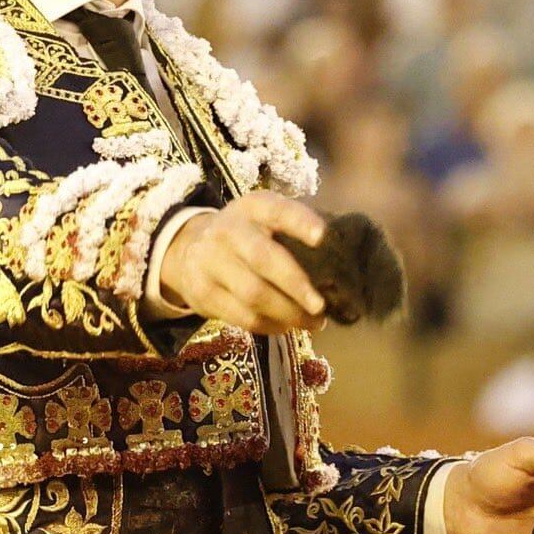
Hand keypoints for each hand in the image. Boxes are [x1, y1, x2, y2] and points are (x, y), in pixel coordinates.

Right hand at [159, 191, 328, 335]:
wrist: (189, 248)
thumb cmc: (248, 235)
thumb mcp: (265, 221)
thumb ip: (295, 234)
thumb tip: (343, 267)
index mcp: (252, 207)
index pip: (277, 210)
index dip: (300, 222)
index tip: (322, 237)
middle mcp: (228, 230)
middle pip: (263, 258)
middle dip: (296, 285)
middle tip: (321, 306)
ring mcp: (211, 262)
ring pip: (253, 294)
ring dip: (288, 314)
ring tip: (313, 322)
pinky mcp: (203, 293)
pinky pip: (242, 317)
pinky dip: (270, 326)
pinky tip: (287, 327)